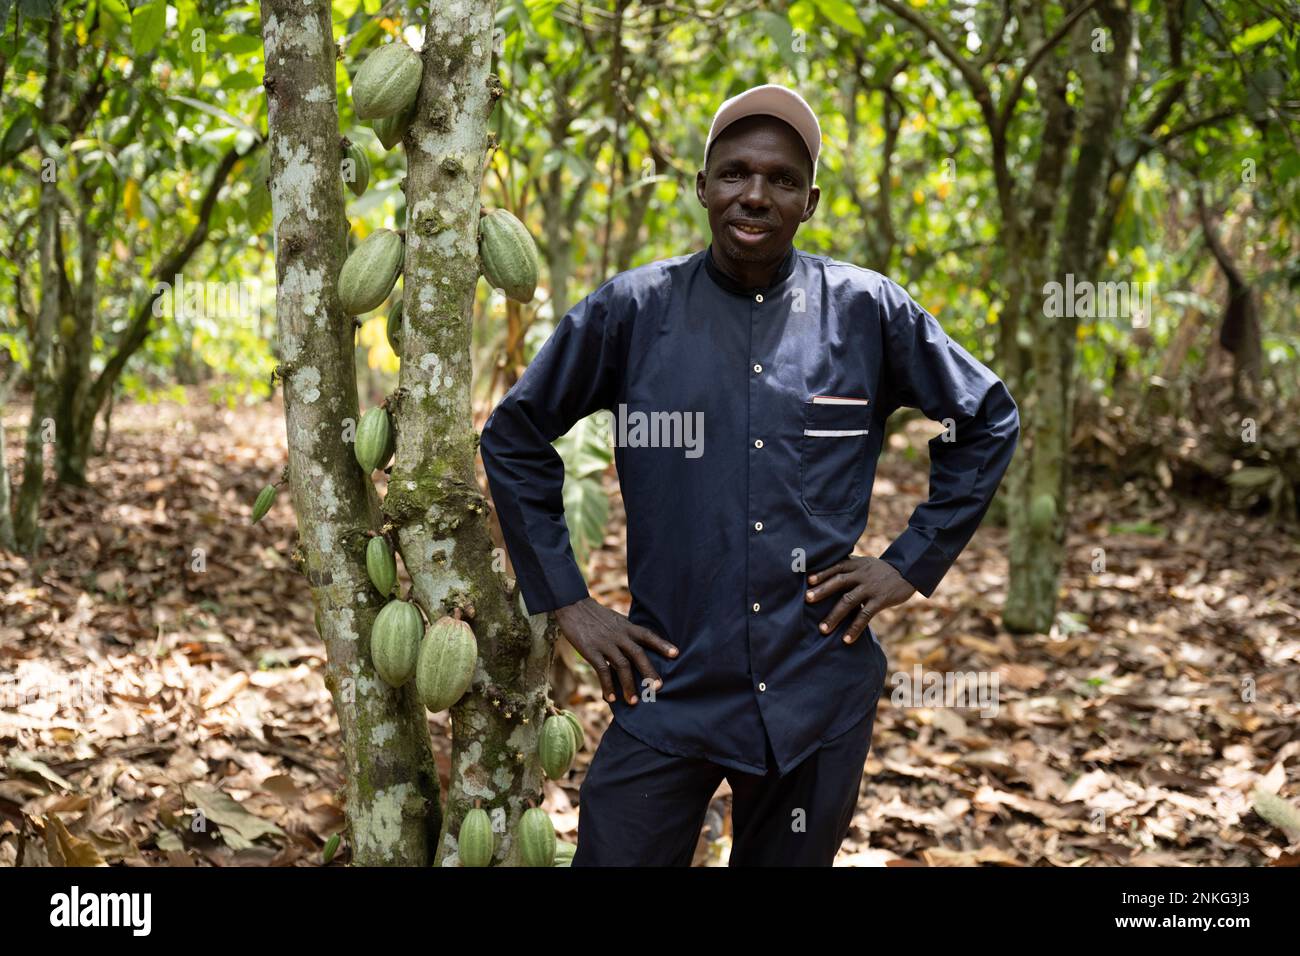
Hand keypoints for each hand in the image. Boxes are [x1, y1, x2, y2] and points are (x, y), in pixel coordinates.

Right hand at [554, 597, 678, 706]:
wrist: (573, 607)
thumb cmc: (597, 616)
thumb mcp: (617, 620)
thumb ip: (628, 633)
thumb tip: (640, 647)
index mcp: (627, 627)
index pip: (647, 635)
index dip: (662, 644)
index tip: (676, 654)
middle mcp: (619, 635)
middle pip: (638, 654)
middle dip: (649, 671)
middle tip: (657, 688)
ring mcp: (605, 643)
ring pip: (621, 666)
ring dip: (629, 685)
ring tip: (634, 702)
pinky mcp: (591, 651)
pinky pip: (602, 670)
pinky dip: (607, 686)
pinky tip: (610, 698)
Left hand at [805, 555, 915, 643]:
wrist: (908, 572)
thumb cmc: (881, 570)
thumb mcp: (865, 564)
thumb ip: (849, 567)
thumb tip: (827, 573)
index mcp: (856, 565)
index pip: (837, 567)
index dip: (822, 573)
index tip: (808, 581)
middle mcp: (862, 575)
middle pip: (839, 582)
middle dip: (823, 591)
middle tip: (807, 599)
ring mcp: (871, 588)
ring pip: (849, 601)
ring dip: (834, 616)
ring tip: (823, 629)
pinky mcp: (880, 601)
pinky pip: (865, 616)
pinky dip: (855, 628)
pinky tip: (846, 639)